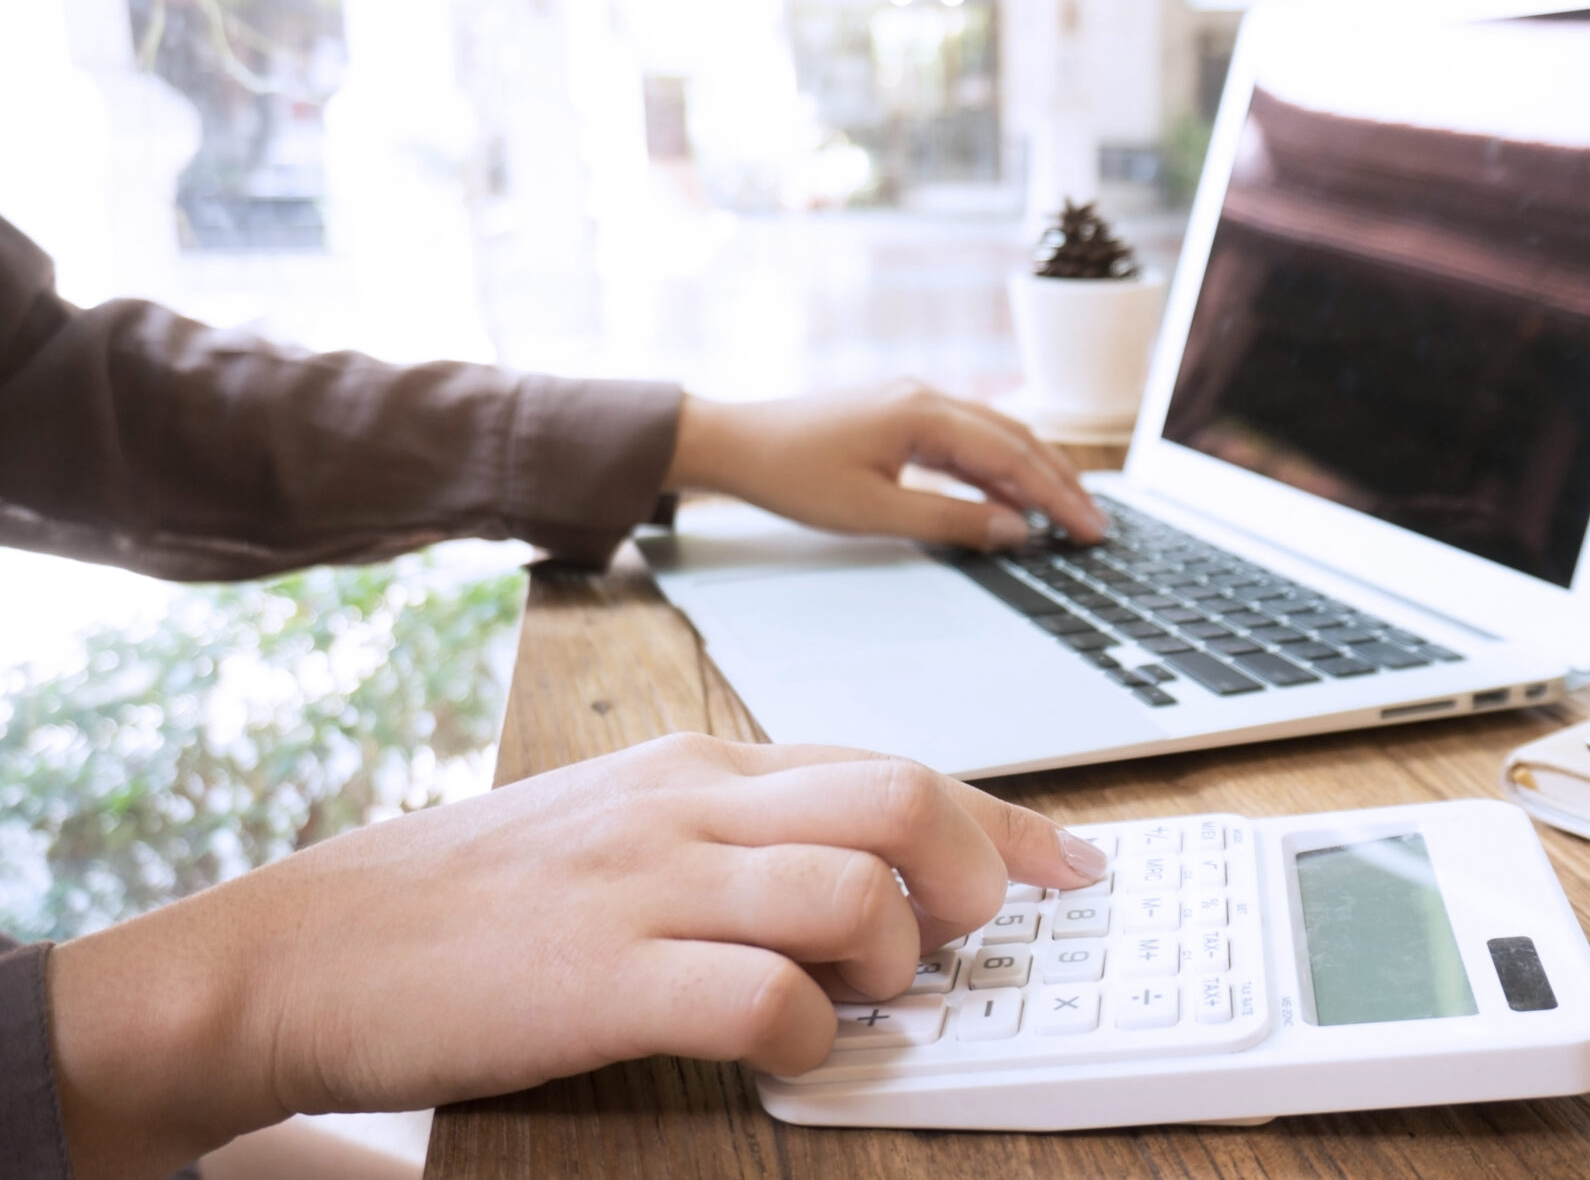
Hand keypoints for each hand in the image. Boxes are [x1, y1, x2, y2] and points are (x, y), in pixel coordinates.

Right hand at [47, 735, 1109, 1179]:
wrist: (305, 950)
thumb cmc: (473, 901)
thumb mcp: (616, 827)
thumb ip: (735, 837)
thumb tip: (860, 879)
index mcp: (697, 765)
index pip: (891, 764)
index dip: (999, 823)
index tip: (1064, 866)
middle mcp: (687, 803)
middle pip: (900, 798)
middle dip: (975, 874)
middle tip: (972, 941)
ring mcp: (646, 885)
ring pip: (853, 887)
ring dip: (893, 957)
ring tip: (861, 994)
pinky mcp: (603, 977)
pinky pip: (765, 1000)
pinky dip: (809, 1034)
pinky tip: (783, 1045)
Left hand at [665, 381, 1108, 548]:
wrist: (735, 443)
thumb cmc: (793, 476)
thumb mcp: (873, 513)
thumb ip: (949, 520)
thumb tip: (1014, 530)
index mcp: (924, 414)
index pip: (1013, 456)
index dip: (1058, 496)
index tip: (1091, 529)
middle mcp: (928, 397)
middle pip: (1017, 439)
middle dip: (1060, 484)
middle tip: (1096, 526)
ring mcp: (916, 402)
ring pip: (996, 436)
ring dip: (1033, 474)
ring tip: (1067, 514)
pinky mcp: (903, 416)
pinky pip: (967, 440)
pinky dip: (997, 469)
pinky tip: (1010, 499)